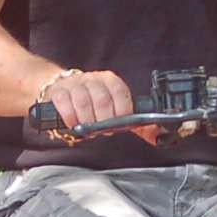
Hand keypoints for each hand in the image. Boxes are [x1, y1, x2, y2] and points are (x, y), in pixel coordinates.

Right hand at [44, 69, 158, 141]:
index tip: (117, 123)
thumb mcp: (114, 110)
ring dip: (86, 120)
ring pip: (83, 101)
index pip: (120, 92)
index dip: (121, 111)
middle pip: (102, 99)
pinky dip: (70, 117)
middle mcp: (93, 79)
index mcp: (110, 80)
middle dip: (103, 119)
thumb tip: (157, 137)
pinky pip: (64, 103)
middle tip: (101, 128)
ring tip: (86, 128)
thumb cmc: (91, 105)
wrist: (62, 91)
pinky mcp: (58, 91)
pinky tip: (73, 124)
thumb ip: (135, 125)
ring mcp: (75, 84)